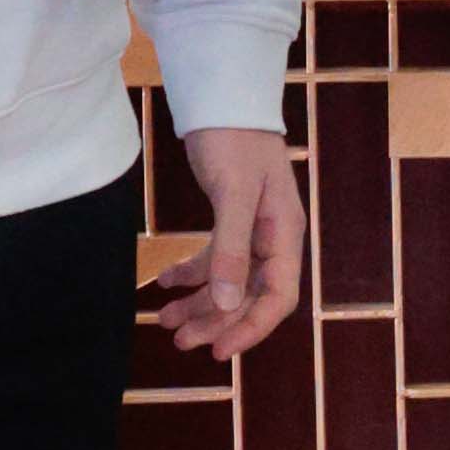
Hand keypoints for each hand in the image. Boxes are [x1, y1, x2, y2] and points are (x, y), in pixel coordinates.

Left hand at [148, 128, 307, 359]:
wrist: (224, 98)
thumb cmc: (235, 139)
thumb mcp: (233, 193)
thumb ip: (230, 248)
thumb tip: (226, 302)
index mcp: (284, 234)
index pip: (278, 298)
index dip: (250, 329)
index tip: (218, 352)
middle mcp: (273, 237)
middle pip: (250, 295)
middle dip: (216, 321)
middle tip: (180, 341)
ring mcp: (253, 229)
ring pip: (228, 281)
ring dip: (199, 303)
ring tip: (166, 322)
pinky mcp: (231, 218)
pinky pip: (214, 257)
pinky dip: (190, 273)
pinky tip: (164, 282)